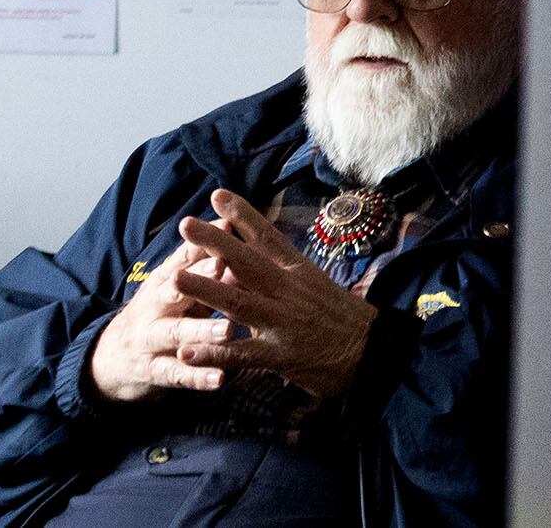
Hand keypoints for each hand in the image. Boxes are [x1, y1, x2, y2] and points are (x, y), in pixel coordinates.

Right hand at [86, 240, 231, 403]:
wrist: (110, 357)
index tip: (226, 227)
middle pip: (176, 289)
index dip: (203, 242)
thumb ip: (205, 265)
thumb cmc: (161, 311)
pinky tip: (220, 379)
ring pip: (177, 333)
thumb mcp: (176, 287)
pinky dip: (197, 377)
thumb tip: (241, 233)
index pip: (183, 257)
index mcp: (163, 280)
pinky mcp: (152, 371)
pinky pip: (176, 375)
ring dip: (202, 330)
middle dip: (199, 278)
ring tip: (228, 330)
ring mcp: (150, 339)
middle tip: (223, 267)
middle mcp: (154, 306)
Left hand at [170, 190, 379, 401]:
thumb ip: (282, 275)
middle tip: (186, 224)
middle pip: (248, 262)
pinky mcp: (280, 355)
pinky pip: (241, 354)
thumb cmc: (344, 319)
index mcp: (298, 272)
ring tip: (175, 279)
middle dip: (215, 242)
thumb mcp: (316, 287)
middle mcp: (289, 291)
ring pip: (240, 302)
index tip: (217, 195)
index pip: (267, 238)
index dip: (242, 215)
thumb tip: (248, 260)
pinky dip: (213, 353)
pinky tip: (186, 351)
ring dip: (206, 291)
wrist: (375, 351)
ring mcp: (283, 322)